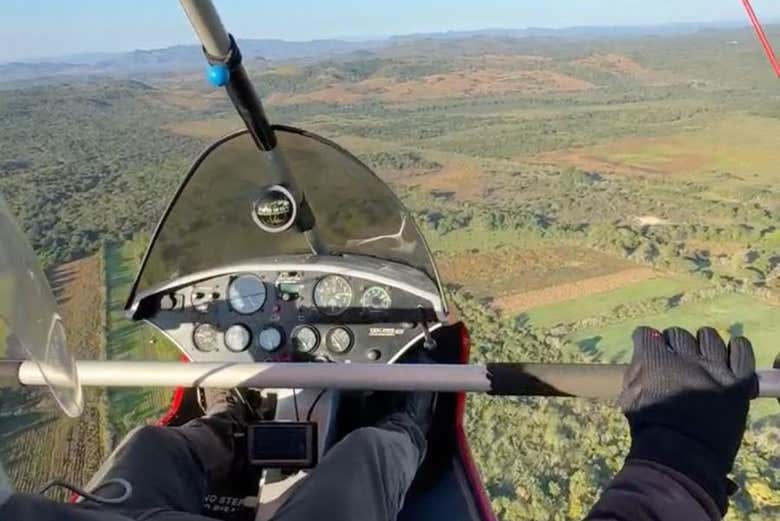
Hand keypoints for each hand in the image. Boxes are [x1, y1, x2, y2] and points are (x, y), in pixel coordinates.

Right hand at [619, 326, 757, 512]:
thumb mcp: (629, 399)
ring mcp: (714, 367)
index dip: (646, 340)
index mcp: (654, 360)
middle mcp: (684, 357)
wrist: (682, 454)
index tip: (648, 348)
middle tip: (674, 359)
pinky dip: (736, 348)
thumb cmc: (650, 428)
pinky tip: (729, 355)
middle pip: (678, 334)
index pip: (647, 334)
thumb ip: (634, 375)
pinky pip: (741, 349)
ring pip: (708, 336)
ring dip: (701, 344)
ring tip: (701, 358)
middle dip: (672, 344)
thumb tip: (641, 361)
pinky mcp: (737, 380)